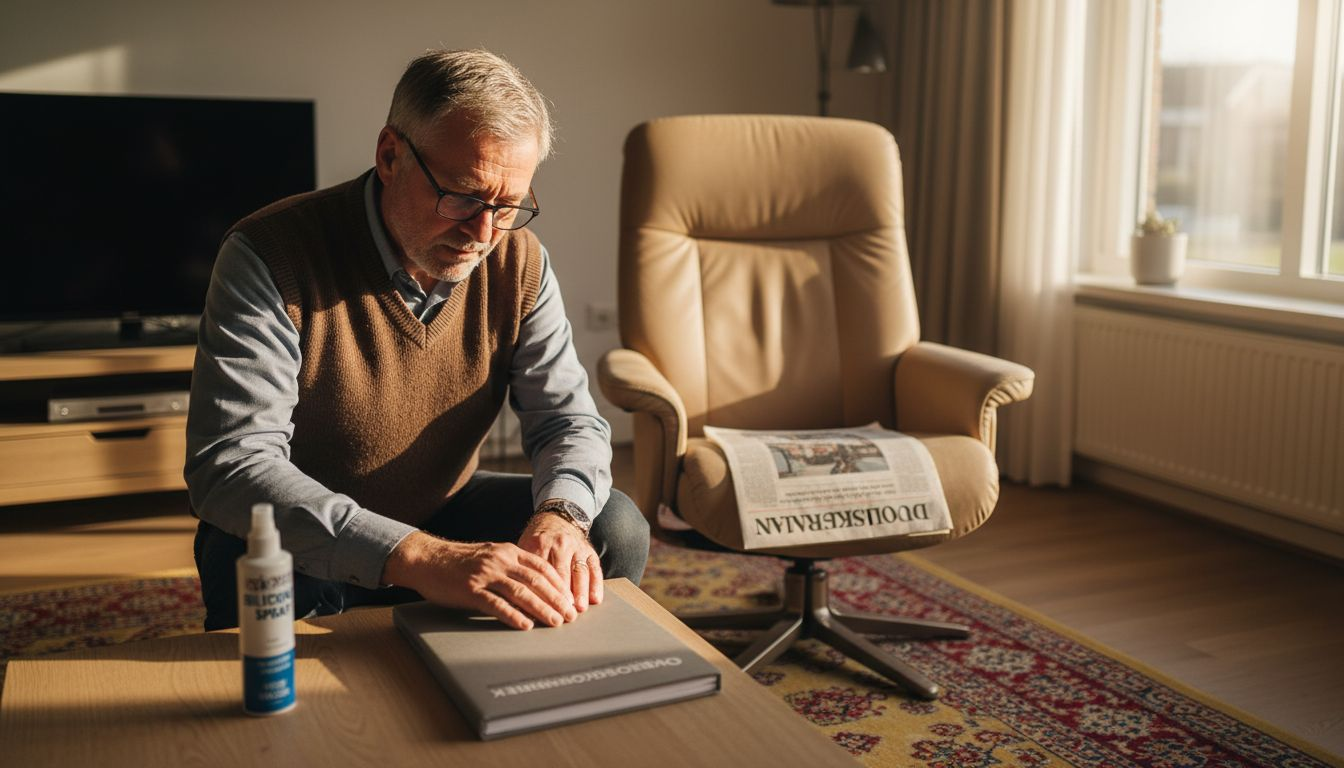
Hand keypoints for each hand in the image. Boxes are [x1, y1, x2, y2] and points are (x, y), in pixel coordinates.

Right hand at [382, 531, 576, 630]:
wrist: (427, 559)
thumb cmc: (459, 562)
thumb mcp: (490, 556)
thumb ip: (511, 566)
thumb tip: (535, 586)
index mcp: (507, 551)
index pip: (542, 567)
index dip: (559, 584)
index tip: (570, 598)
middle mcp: (499, 561)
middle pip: (536, 581)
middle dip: (556, 599)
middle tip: (570, 615)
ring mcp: (485, 575)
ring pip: (521, 593)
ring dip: (542, 609)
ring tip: (555, 622)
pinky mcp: (470, 590)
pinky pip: (496, 604)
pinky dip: (513, 616)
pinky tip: (525, 625)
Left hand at [517, 510, 602, 611]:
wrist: (555, 520)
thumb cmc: (536, 541)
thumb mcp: (524, 548)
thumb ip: (522, 571)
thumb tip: (514, 601)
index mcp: (539, 543)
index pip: (539, 571)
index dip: (540, 591)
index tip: (539, 609)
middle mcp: (560, 544)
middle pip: (561, 572)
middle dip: (562, 595)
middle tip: (562, 613)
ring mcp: (577, 548)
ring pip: (579, 571)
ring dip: (581, 591)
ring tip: (580, 608)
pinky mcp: (590, 552)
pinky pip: (595, 568)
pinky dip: (596, 584)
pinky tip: (595, 599)